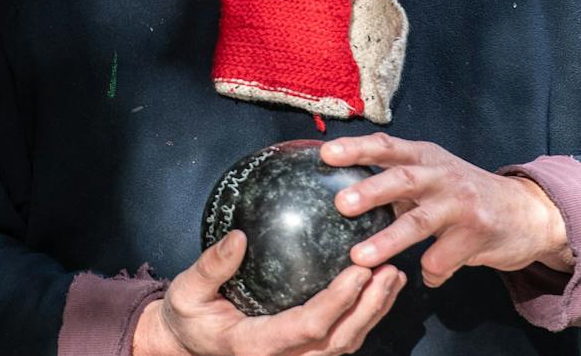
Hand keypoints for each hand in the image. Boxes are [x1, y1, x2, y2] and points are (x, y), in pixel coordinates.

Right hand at [133, 229, 402, 355]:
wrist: (186, 344)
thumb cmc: (188, 316)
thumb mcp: (187, 291)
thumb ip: (211, 267)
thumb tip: (239, 237)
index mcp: (256, 346)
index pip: (308, 327)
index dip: (338, 302)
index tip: (360, 270)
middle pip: (338, 341)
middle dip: (369, 307)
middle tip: (389, 269)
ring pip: (345, 344)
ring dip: (374, 311)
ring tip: (394, 276)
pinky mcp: (302, 353)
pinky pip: (340, 340)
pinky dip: (363, 316)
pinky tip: (378, 288)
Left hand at [322, 134, 572, 287]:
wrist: (527, 211)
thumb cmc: (465, 195)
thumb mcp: (435, 176)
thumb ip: (398, 181)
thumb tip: (342, 191)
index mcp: (427, 156)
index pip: (388, 146)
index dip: (357, 149)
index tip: (326, 154)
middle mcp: (444, 175)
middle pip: (404, 178)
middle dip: (371, 190)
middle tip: (341, 203)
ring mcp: (462, 204)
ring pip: (421, 222)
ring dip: (388, 241)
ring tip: (360, 257)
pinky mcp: (478, 233)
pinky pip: (442, 259)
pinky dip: (430, 271)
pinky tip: (428, 275)